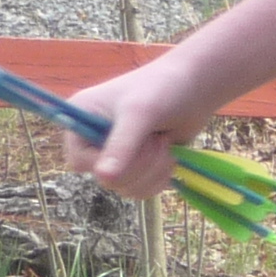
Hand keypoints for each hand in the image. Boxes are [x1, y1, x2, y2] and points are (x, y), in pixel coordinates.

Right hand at [62, 60, 200, 199]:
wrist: (196, 86)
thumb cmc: (164, 89)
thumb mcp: (140, 113)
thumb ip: (122, 144)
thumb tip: (105, 178)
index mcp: (80, 119)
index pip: (79, 161)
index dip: (109, 162)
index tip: (138, 144)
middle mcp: (92, 139)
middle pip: (105, 179)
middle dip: (140, 165)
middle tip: (159, 139)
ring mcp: (116, 153)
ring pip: (125, 188)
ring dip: (153, 172)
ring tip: (166, 143)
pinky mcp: (138, 164)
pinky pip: (141, 189)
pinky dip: (160, 179)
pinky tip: (171, 157)